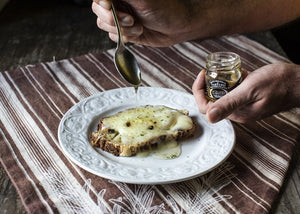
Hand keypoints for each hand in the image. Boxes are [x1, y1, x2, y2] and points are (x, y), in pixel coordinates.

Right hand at [91, 0, 205, 46]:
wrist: (179, 27)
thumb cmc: (166, 8)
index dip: (102, 3)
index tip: (110, 6)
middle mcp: (118, 2)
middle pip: (98, 11)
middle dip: (114, 19)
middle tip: (132, 20)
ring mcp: (119, 17)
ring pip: (103, 25)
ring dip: (122, 30)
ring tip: (140, 27)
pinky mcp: (124, 31)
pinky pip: (112, 37)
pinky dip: (125, 38)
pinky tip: (140, 33)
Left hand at [192, 63, 299, 122]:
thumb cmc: (280, 83)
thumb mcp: (251, 90)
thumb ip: (230, 102)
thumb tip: (209, 117)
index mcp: (237, 113)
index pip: (206, 108)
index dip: (199, 91)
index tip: (203, 74)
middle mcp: (239, 112)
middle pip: (213, 100)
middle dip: (210, 84)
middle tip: (213, 70)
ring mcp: (245, 106)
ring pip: (224, 95)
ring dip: (222, 82)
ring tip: (227, 70)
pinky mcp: (250, 99)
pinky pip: (235, 91)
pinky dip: (234, 81)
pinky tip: (241, 72)